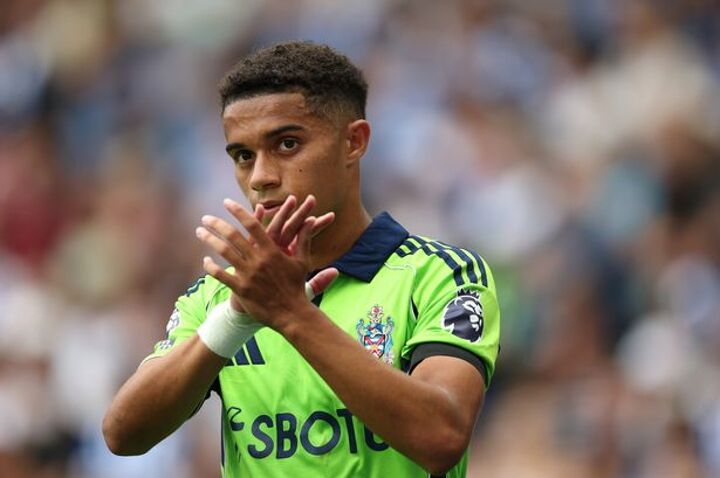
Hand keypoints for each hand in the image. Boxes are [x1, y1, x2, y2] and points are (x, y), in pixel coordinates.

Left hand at [195, 195, 337, 328]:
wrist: (292, 313)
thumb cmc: (296, 286)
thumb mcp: (302, 261)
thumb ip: (304, 239)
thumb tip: (311, 220)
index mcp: (272, 251)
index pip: (252, 225)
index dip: (238, 212)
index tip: (226, 203)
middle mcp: (258, 260)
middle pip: (233, 236)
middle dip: (216, 224)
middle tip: (205, 218)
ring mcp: (248, 275)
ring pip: (224, 252)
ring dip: (209, 240)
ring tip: (200, 232)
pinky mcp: (241, 290)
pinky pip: (221, 275)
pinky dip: (210, 267)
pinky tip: (205, 261)